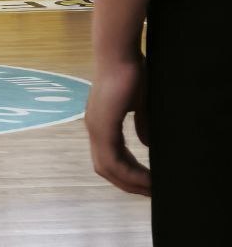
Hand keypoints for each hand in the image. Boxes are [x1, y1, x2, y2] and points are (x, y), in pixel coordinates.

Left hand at [85, 56, 150, 196]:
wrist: (121, 53)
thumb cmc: (132, 72)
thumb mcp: (140, 104)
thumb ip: (142, 124)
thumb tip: (146, 144)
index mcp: (101, 123)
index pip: (109, 158)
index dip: (127, 173)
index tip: (147, 182)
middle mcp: (94, 127)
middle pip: (105, 169)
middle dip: (128, 184)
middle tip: (151, 193)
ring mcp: (95, 127)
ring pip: (108, 168)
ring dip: (130, 182)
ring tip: (152, 190)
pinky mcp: (102, 125)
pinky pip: (113, 160)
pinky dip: (129, 173)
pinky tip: (147, 178)